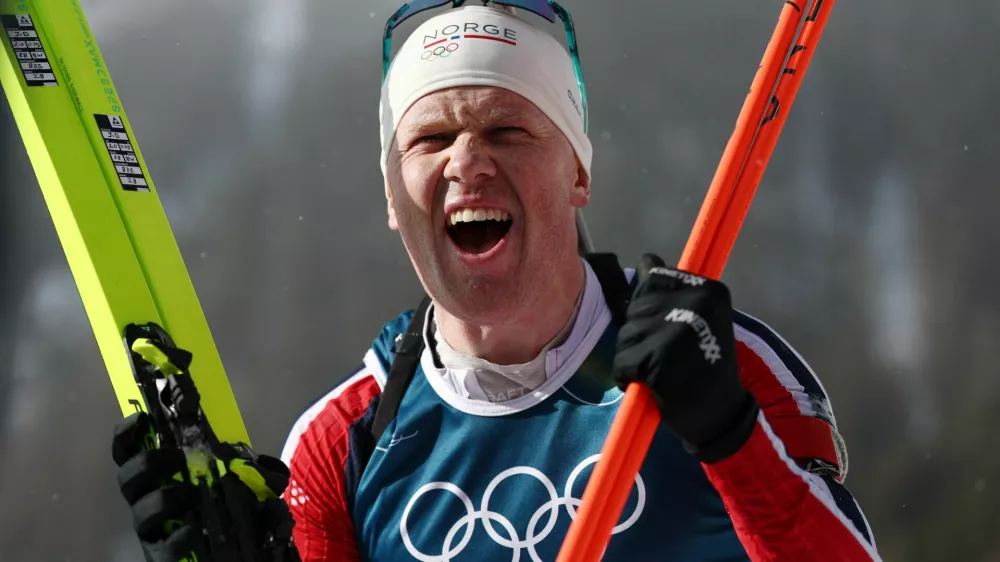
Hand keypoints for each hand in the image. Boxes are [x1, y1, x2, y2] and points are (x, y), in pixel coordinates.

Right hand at [112, 411, 299, 561]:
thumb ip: (253, 470)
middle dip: (148, 462)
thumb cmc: (229, 506)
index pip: (129, 450)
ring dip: (165, 497)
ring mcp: (154, 528)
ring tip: (192, 494)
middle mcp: (149, 498)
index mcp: (160, 473)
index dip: (128, 432)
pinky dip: (178, 537)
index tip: (142, 417)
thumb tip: (268, 467)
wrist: (234, 551)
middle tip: (175, 457)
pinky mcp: (162, 555)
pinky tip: (193, 530)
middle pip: (128, 477)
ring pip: (141, 511)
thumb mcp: (242, 480)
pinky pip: (163, 547)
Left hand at [613, 253, 758, 462]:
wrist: (721, 415)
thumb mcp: (697, 320)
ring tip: (661, 371)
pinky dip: (627, 376)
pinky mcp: (659, 356)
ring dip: (632, 356)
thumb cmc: (705, 367)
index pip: (653, 276)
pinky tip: (651, 385)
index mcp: (710, 289)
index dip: (651, 305)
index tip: (671, 328)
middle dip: (640, 333)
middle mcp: (696, 302)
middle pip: (636, 305)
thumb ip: (671, 291)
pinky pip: (622, 361)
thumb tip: (647, 259)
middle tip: (667, 356)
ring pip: (626, 333)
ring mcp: (677, 328)